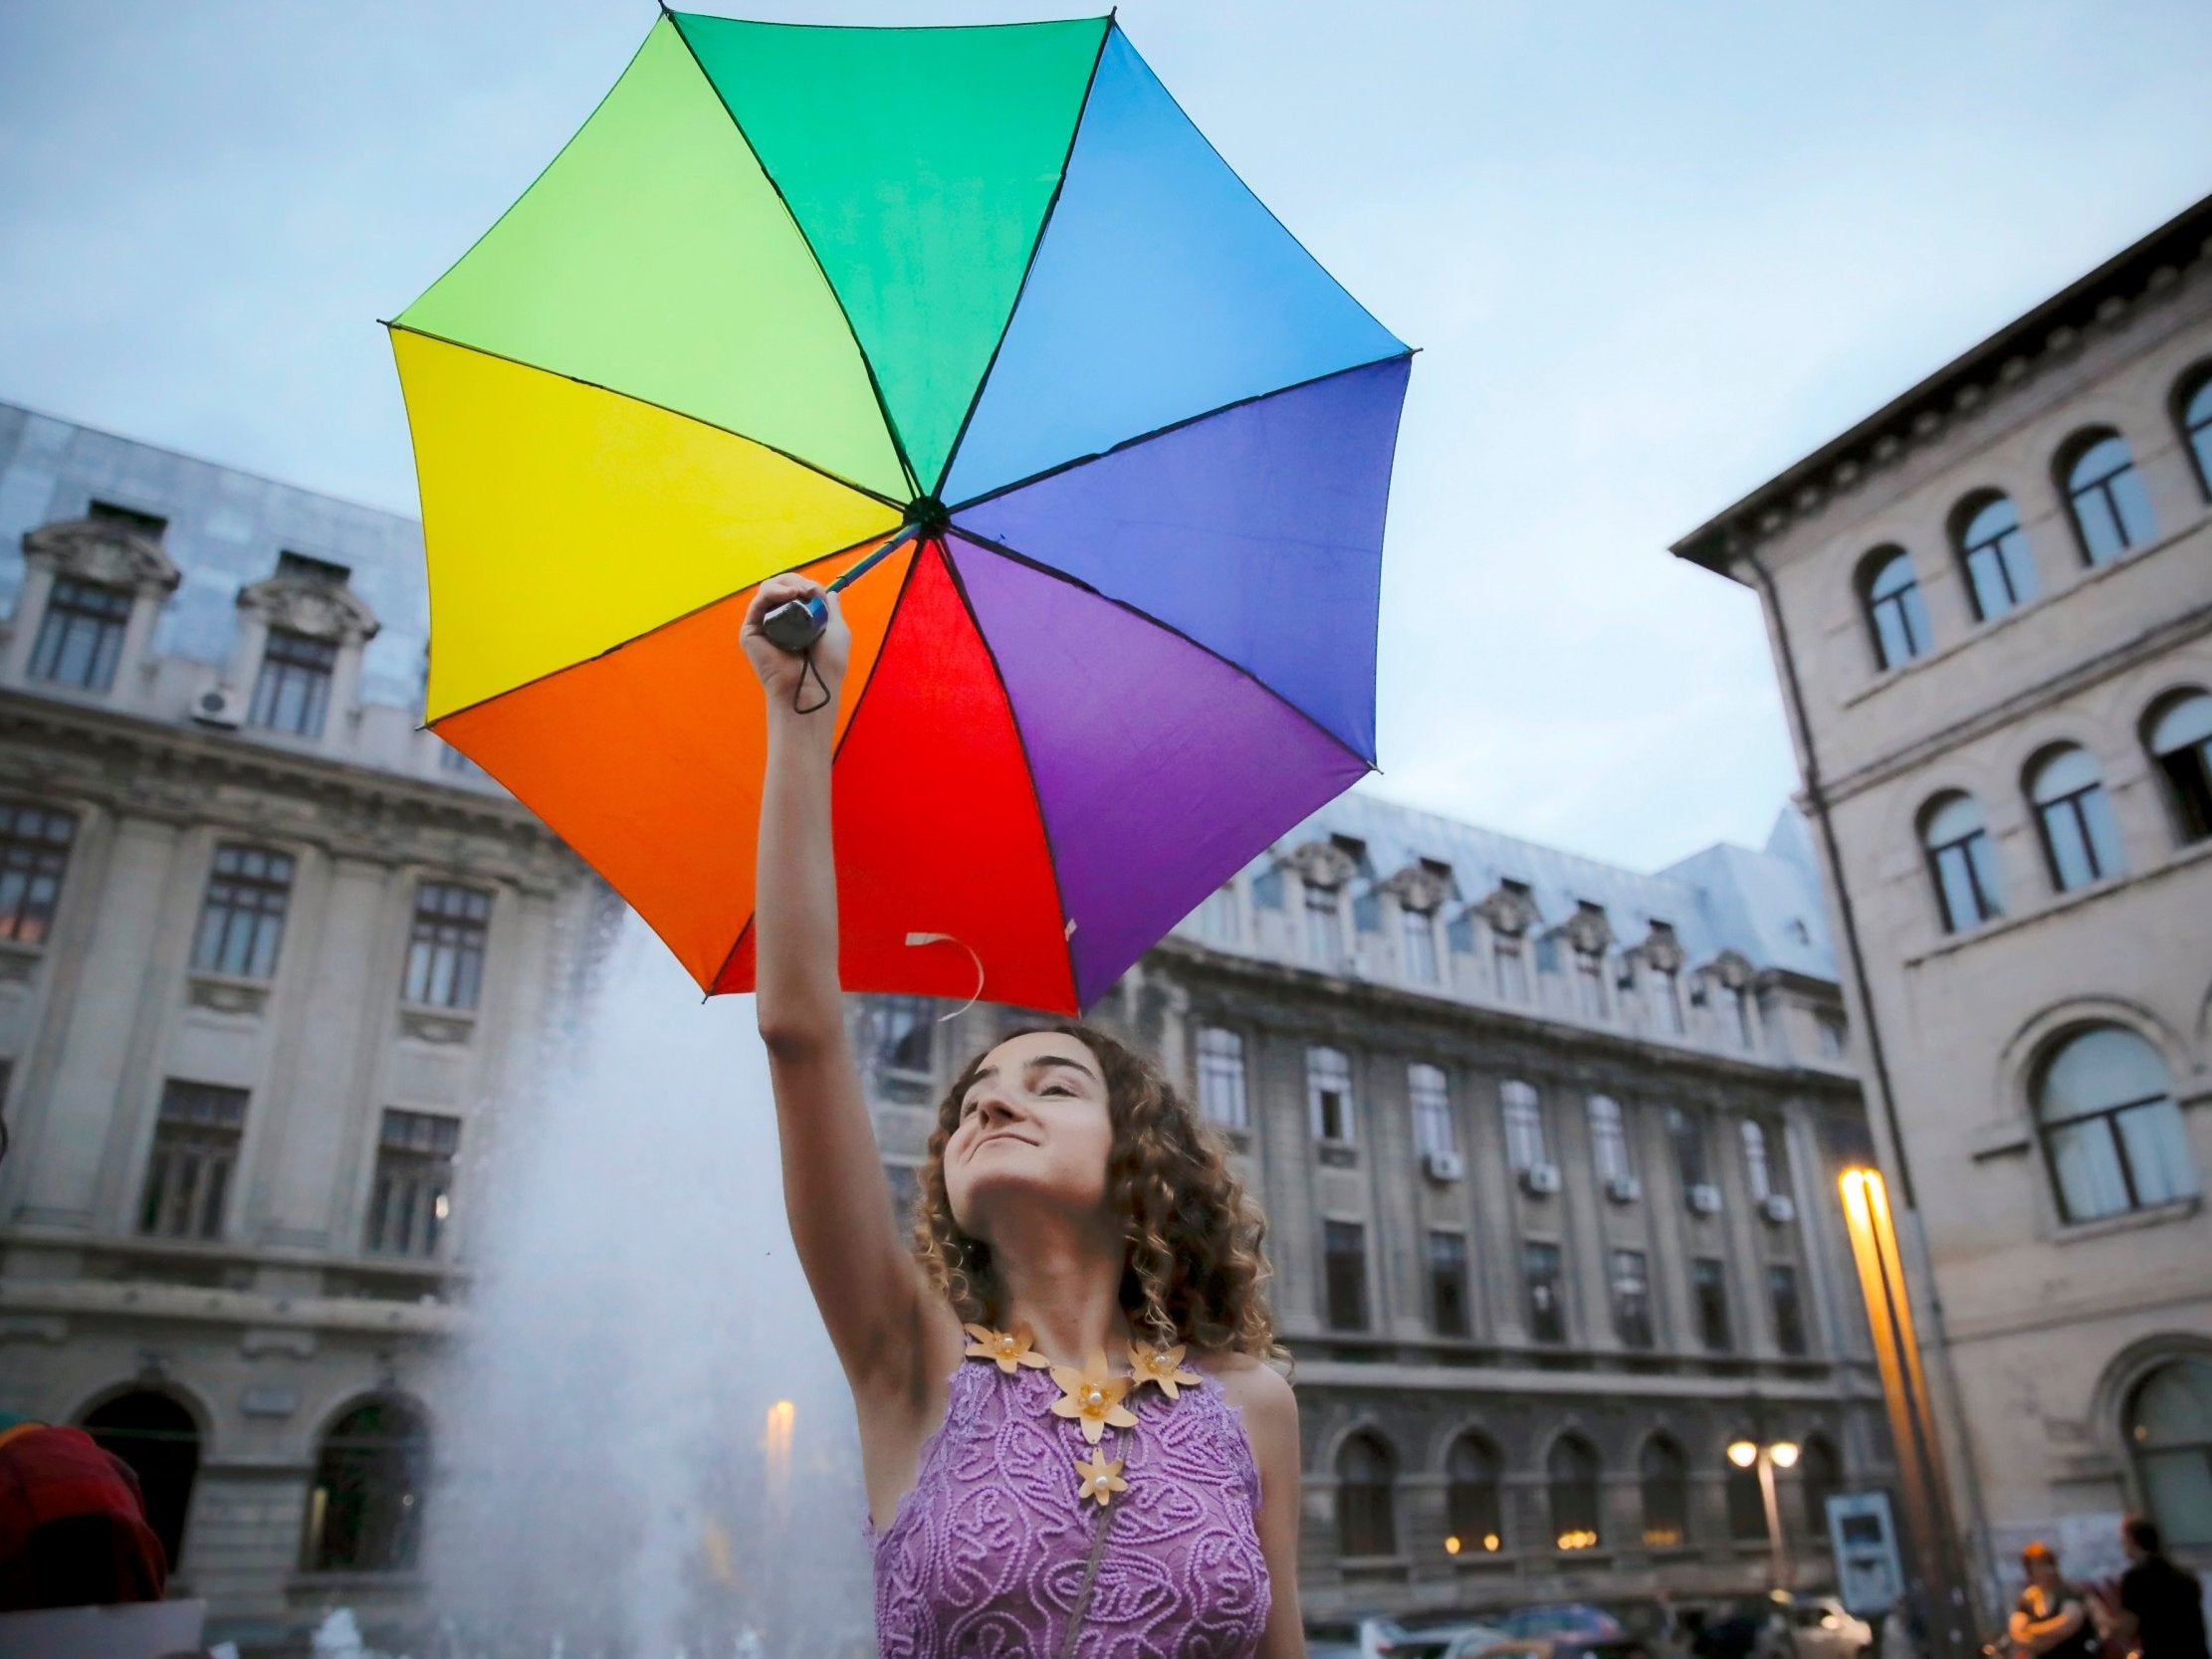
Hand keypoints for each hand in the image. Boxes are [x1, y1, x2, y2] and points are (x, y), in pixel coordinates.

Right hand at [741, 572, 849, 711]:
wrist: (812, 687)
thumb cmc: (827, 665)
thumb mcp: (836, 630)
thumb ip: (830, 608)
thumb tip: (829, 591)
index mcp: (797, 622)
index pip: (795, 592)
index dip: (805, 584)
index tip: (817, 590)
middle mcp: (778, 622)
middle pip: (780, 587)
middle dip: (795, 580)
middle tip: (809, 589)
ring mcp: (763, 626)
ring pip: (768, 590)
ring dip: (785, 584)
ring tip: (799, 592)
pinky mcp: (750, 632)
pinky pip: (757, 603)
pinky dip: (772, 592)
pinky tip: (788, 594)